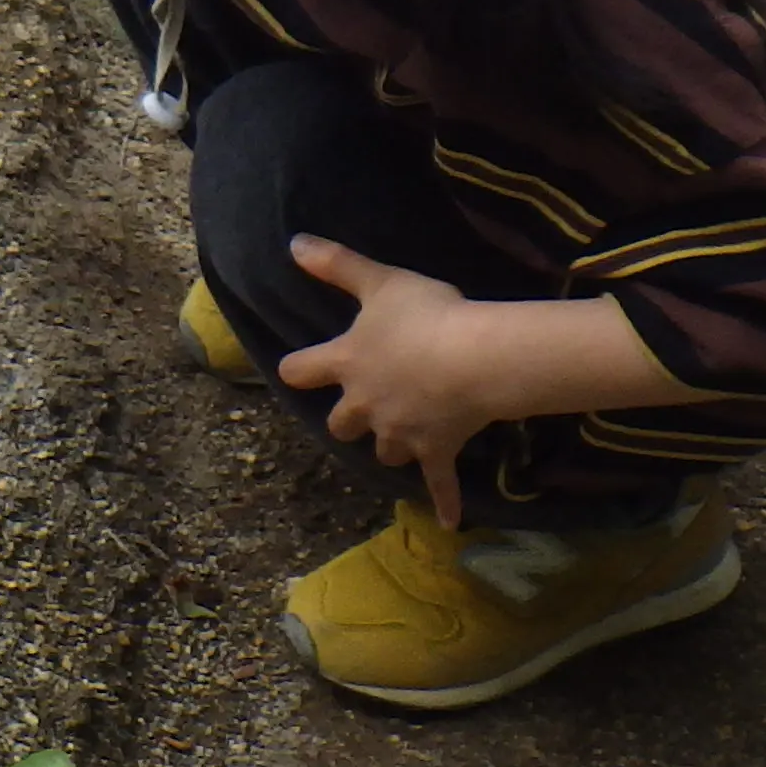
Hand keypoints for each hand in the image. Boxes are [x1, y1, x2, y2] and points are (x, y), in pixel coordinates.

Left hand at [277, 239, 500, 527]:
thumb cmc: (425, 315)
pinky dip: (444, 502)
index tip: (297, 371)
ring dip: (389, 445)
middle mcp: (366, 404)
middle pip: (341, 424)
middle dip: (347, 419)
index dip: (298, 370)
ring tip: (402, 438)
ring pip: (383, 450)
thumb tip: (293, 243)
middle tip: (358, 409)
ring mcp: (400, 432)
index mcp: (347, 362)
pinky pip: (437, 482)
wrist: (473, 358)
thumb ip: (335, 263)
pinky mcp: (435, 451)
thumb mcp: (378, 281)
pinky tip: (448, 523)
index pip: (302, 370)